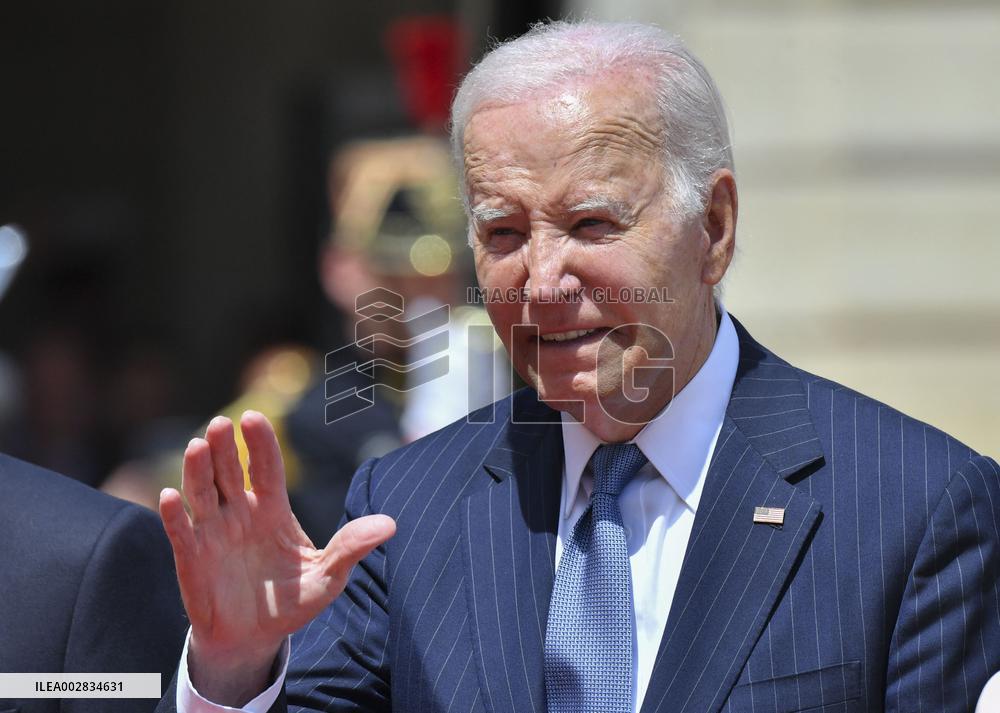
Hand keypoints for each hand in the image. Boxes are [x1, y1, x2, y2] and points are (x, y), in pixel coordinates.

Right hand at [158, 411, 395, 705]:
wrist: (255, 639)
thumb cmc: (293, 601)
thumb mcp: (329, 576)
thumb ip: (352, 547)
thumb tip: (390, 524)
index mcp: (273, 509)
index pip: (266, 467)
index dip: (260, 443)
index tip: (254, 417)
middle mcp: (240, 512)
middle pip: (229, 471)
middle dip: (225, 447)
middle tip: (221, 423)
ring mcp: (213, 532)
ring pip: (202, 492)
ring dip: (197, 469)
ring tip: (197, 445)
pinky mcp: (192, 557)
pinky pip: (181, 532)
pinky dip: (174, 515)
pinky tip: (170, 496)